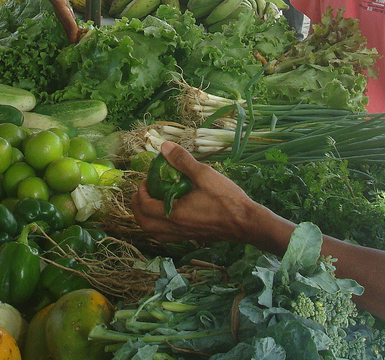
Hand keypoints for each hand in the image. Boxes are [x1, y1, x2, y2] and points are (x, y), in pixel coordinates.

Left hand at [18, 0, 87, 42]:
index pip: (66, 7)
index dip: (70, 15)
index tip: (74, 24)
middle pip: (65, 16)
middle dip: (70, 27)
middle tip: (74, 37)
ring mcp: (56, 2)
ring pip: (65, 19)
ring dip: (70, 30)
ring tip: (74, 40)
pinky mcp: (57, 3)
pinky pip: (66, 15)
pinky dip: (70, 25)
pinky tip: (74, 34)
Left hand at [132, 141, 259, 244]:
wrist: (246, 222)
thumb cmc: (226, 199)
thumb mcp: (204, 175)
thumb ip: (182, 161)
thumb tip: (164, 147)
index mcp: (174, 214)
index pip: (145, 206)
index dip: (141, 192)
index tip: (146, 181)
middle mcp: (175, 228)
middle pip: (144, 224)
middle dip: (138, 207)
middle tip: (143, 192)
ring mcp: (183, 235)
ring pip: (154, 233)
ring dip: (146, 219)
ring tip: (151, 203)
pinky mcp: (192, 238)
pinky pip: (166, 237)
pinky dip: (159, 228)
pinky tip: (167, 215)